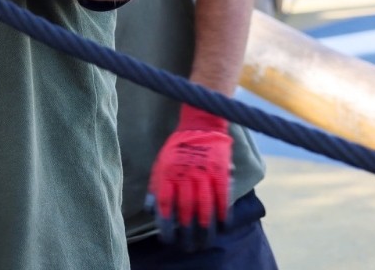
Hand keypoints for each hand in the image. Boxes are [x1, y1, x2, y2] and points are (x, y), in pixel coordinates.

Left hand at [147, 105, 233, 250]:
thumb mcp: (160, 164)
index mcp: (168, 174)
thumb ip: (156, 187)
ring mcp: (204, 174)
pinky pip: (223, 196)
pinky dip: (223, 213)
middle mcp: (185, 176)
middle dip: (187, 232)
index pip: (165, 205)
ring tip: (205, 243)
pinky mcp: (220, 172)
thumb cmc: (177, 148)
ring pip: (205, 207)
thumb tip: (151, 210)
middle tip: (189, 248)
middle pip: (186, 210)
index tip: (167, 239)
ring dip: (205, 228)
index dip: (166, 225)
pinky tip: (222, 226)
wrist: (200, 125)